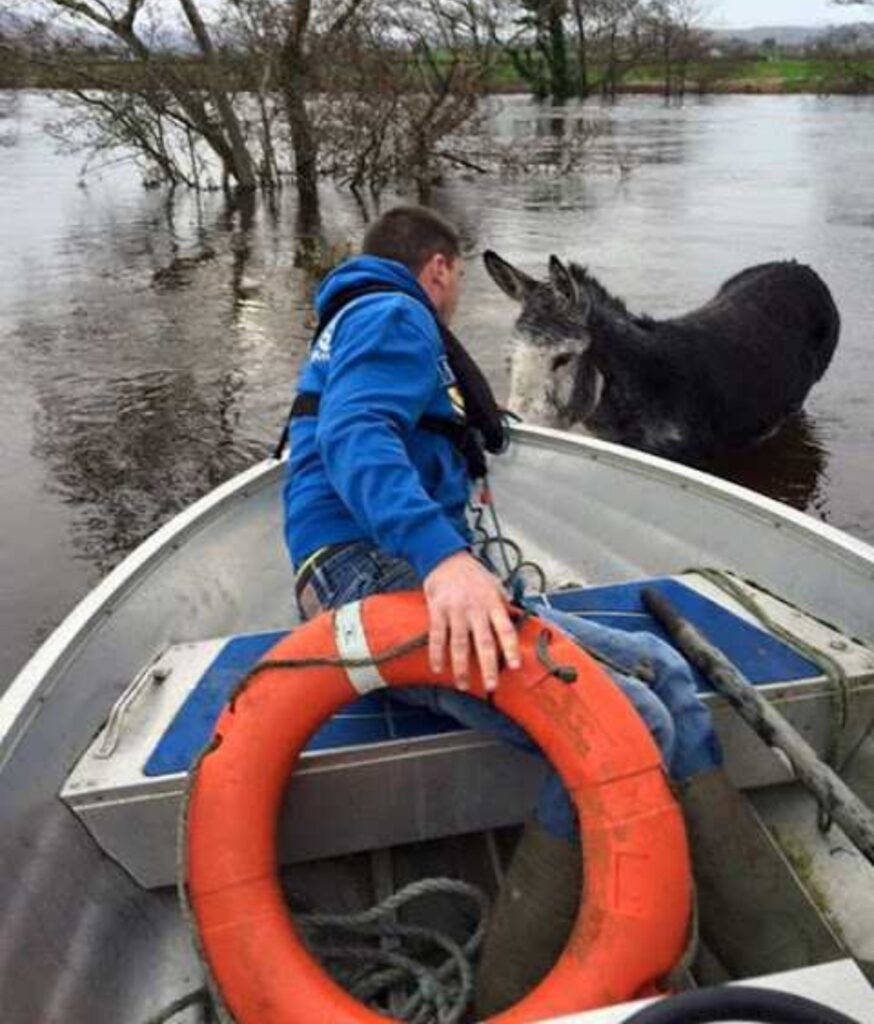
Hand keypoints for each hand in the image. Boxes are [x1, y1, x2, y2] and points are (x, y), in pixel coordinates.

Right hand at [423, 551, 520, 691]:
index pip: (505, 629)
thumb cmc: (473, 573)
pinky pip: (437, 636)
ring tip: (463, 684)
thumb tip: (517, 621)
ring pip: (459, 644)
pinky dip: (436, 654)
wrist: (445, 557)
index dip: (511, 648)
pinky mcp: (438, 611)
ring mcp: (456, 611)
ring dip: (461, 667)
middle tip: (491, 686)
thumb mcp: (494, 584)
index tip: (515, 666)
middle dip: (488, 667)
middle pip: (484, 642)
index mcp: (493, 603)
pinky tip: (437, 669)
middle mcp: (476, 609)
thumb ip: (503, 604)